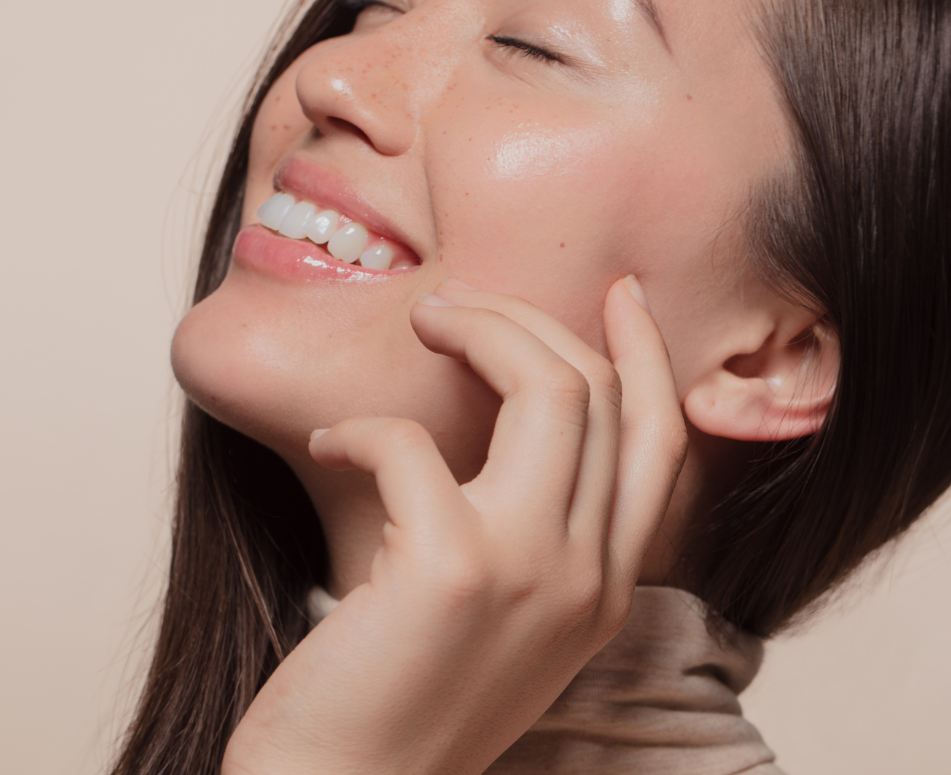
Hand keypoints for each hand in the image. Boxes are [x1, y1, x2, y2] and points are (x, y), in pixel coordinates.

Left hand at [222, 277, 687, 774]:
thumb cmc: (402, 695)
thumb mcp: (502, 617)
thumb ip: (531, 535)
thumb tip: (504, 426)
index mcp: (605, 588)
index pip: (662, 440)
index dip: (647, 353)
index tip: (620, 293)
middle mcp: (587, 578)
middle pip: (601, 394)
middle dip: (531, 321)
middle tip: (460, 303)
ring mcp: (529, 571)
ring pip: (548, 389)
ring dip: (477, 330)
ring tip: (423, 324)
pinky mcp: (449, 567)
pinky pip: (411, 442)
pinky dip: (360, 429)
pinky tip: (327, 446)